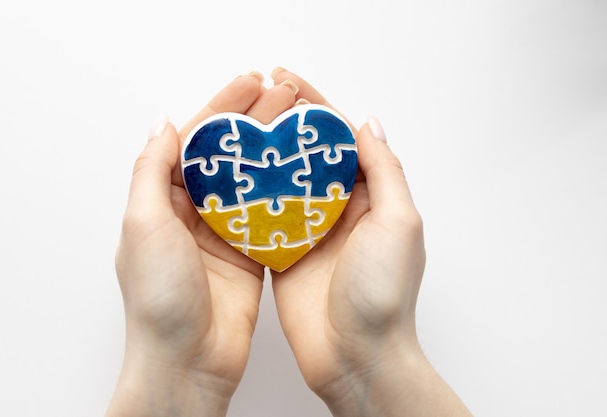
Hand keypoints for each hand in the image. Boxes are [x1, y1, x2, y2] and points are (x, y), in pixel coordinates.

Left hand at [106, 71, 301, 416]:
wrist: (188, 361)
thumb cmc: (158, 299)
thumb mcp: (144, 224)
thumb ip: (152, 170)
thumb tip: (164, 123)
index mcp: (161, 201)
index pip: (196, 141)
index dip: (223, 108)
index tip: (250, 83)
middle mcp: (192, 214)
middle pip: (229, 156)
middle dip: (255, 121)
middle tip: (285, 95)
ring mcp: (223, 233)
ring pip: (252, 180)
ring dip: (273, 151)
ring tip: (299, 124)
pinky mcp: (250, 254)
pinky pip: (269, 214)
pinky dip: (285, 192)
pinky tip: (303, 171)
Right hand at [270, 69, 471, 415]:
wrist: (356, 357)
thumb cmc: (384, 295)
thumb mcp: (397, 222)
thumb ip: (383, 171)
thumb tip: (367, 123)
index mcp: (371, 197)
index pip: (341, 140)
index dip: (316, 108)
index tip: (287, 81)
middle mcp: (340, 210)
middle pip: (308, 155)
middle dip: (284, 123)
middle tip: (255, 95)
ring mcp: (310, 231)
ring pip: (283, 181)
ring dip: (264, 154)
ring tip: (238, 126)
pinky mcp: (283, 252)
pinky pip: (264, 216)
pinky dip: (249, 195)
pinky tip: (231, 173)